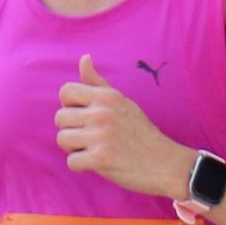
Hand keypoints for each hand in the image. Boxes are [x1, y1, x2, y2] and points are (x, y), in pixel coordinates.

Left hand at [57, 54, 192, 208]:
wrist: (165, 163)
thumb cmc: (141, 133)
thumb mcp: (122, 102)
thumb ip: (98, 83)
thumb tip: (84, 58)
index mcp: (106, 96)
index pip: (66, 91)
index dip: (70, 106)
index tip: (84, 117)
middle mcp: (103, 112)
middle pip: (60, 118)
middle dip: (71, 130)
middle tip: (91, 138)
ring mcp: (101, 135)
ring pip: (62, 140)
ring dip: (74, 149)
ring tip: (94, 149)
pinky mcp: (101, 158)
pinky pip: (71, 162)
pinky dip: (82, 166)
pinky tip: (98, 163)